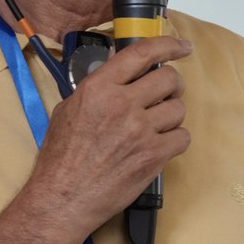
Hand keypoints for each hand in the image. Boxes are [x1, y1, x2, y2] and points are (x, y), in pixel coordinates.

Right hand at [21, 34, 191, 238]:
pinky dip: (175, 139)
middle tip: (167, 92)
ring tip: (157, 123)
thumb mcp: (67, 109)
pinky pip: (182, 137)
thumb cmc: (61, 157)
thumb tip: (117, 67)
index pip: (141, 53)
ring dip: (171, 114)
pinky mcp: (153, 156)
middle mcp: (121, 105)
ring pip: (179, 108)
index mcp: (99, 88)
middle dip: (172, 84)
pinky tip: (160, 144)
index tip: (181, 47)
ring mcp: (140, 131)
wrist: (63, 197)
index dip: (167, 45)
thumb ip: (96, 87)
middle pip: (169, 79)